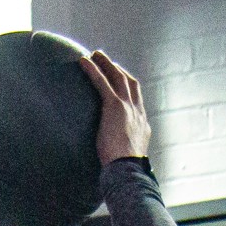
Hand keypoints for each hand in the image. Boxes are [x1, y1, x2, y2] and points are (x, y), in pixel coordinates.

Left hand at [80, 50, 151, 164]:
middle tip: (107, 61)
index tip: (120, 80)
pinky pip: (102, 83)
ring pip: (118, 77)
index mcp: (142, 124)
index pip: (137, 100)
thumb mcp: (126, 159)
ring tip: (95, 54)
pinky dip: (93, 70)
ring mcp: (128, 108)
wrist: (128, 170)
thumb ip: (121, 152)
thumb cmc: (125, 171)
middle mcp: (137, 112)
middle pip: (130, 83)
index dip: (129, 88)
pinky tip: (83, 62)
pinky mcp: (115, 107)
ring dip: (107, 63)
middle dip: (119, 70)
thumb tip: (111, 160)